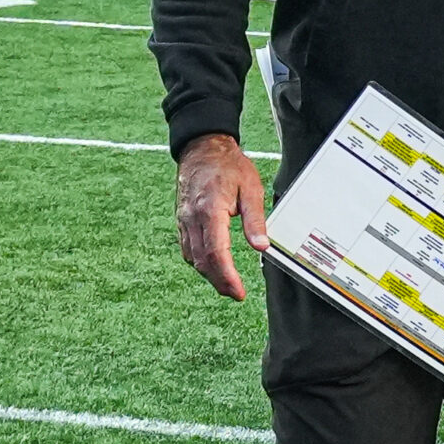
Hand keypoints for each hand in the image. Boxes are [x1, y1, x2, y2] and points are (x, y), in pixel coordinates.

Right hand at [174, 133, 266, 300]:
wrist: (202, 148)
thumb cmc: (229, 166)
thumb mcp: (251, 189)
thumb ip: (256, 220)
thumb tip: (262, 247)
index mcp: (209, 211)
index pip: (217, 252)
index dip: (227, 276)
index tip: (238, 291)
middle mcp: (191, 218)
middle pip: (202, 260)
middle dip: (219, 281)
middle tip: (236, 295)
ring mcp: (183, 220)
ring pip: (192, 256)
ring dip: (209, 274)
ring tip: (227, 286)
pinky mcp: (181, 220)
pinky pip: (188, 247)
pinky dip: (199, 261)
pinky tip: (212, 267)